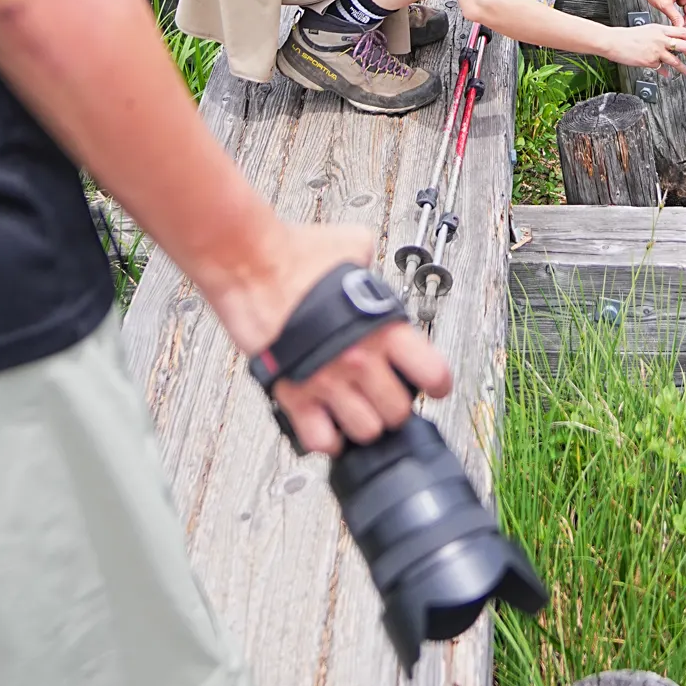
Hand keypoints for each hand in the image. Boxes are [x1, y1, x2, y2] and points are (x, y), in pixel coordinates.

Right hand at [235, 218, 453, 458]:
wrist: (249, 263)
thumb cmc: (294, 254)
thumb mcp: (353, 246)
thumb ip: (370, 265)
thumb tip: (369, 266)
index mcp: (383, 326)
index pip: (432, 373)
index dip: (436, 383)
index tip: (431, 385)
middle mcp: (360, 359)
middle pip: (399, 412)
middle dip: (394, 406)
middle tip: (384, 395)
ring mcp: (327, 381)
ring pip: (365, 431)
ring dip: (362, 423)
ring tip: (355, 408)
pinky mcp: (294, 394)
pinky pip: (321, 439)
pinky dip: (326, 437)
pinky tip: (326, 421)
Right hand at [610, 20, 685, 72]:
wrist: (614, 41)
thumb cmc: (627, 36)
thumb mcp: (647, 31)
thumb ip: (660, 37)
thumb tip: (668, 45)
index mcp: (660, 29)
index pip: (683, 31)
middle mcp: (661, 39)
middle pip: (684, 46)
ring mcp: (656, 51)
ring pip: (676, 61)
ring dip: (683, 68)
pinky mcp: (651, 62)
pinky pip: (662, 68)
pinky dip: (664, 72)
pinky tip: (666, 74)